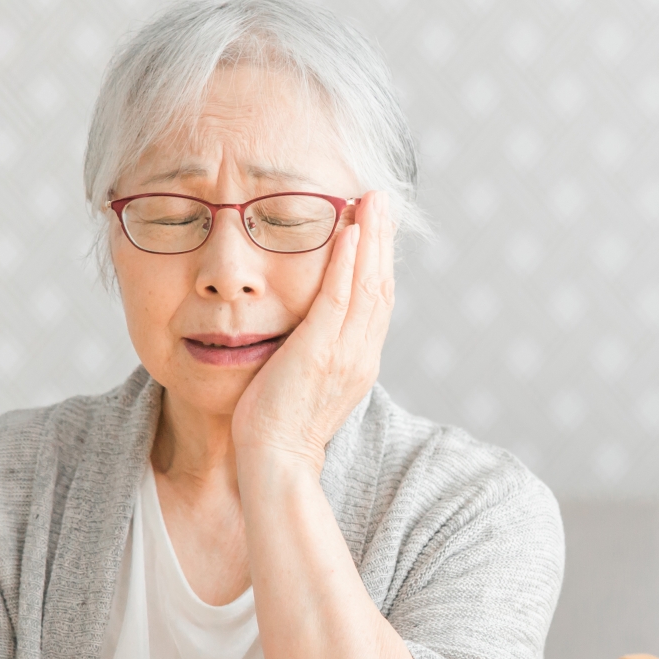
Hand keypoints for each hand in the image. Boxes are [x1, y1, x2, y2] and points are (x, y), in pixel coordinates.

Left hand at [232, 190, 394, 472]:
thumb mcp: (306, 381)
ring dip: (371, 238)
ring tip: (371, 200)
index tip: (376, 225)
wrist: (275, 460)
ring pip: (368, 285)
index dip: (379, 260)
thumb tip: (308, 326)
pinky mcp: (320, 352)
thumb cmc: (278, 425)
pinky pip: (339, 298)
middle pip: (382, 285)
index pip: (378, 300)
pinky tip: (348, 232)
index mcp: (361, 361)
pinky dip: (347, 263)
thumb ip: (317, 350)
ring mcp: (345, 353)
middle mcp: (362, 354)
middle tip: (381, 197)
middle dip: (383, 239)